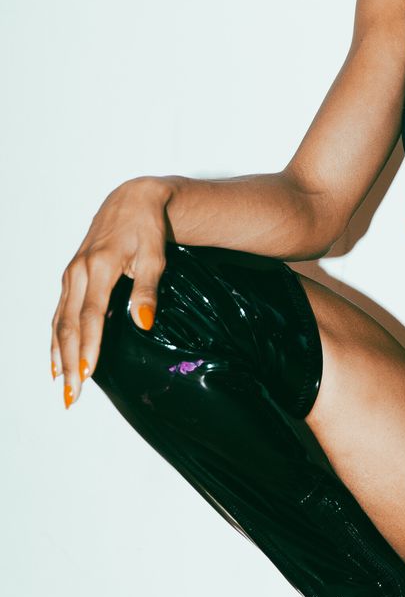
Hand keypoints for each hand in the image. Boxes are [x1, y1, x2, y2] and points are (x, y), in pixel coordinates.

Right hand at [51, 177, 170, 408]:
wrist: (132, 201)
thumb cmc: (147, 228)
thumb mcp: (155, 255)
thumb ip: (148, 289)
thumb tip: (143, 322)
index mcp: (99, 266)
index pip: (91, 314)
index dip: (89, 346)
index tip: (87, 374)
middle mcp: (78, 272)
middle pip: (69, 324)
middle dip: (69, 362)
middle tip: (71, 396)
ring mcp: (71, 274)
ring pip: (59, 321)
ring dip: (59, 355)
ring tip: (62, 386)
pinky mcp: (70, 277)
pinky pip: (59, 312)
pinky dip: (56, 338)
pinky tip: (57, 360)